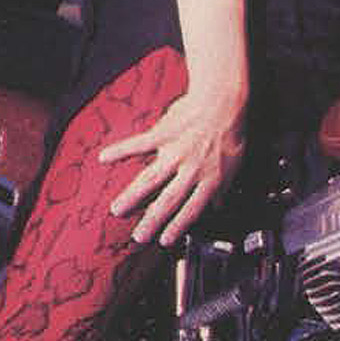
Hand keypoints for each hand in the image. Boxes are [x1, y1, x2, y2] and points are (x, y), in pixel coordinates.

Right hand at [98, 81, 245, 248]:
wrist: (223, 99)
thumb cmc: (230, 130)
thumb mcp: (235, 164)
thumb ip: (224, 187)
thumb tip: (218, 206)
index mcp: (210, 178)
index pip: (192, 209)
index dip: (178, 226)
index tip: (164, 241)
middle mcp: (191, 168)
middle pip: (168, 200)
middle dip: (152, 220)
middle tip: (138, 236)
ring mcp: (176, 152)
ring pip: (151, 179)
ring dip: (133, 196)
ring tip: (116, 209)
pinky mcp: (164, 133)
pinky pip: (139, 144)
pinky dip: (121, 150)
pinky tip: (104, 157)